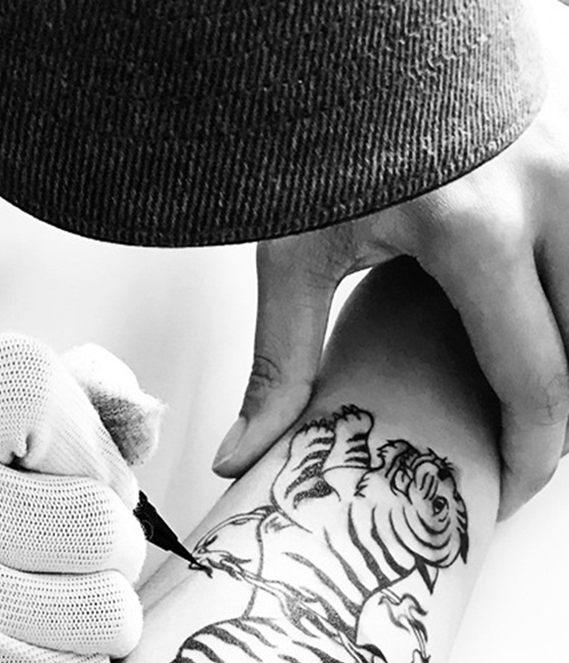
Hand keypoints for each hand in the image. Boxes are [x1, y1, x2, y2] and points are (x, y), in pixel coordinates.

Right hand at [0, 333, 161, 662]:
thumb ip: (64, 407)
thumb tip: (146, 418)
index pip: (35, 383)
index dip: (86, 442)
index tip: (69, 476)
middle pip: (101, 521)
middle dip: (107, 549)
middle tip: (53, 560)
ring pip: (108, 613)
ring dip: (95, 619)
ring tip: (32, 612)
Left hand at [213, 52, 568, 518]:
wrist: (358, 55)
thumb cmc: (325, 146)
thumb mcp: (294, 259)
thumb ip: (278, 365)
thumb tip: (239, 455)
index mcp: (477, 231)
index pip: (538, 379)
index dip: (531, 455)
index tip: (504, 493)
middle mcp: (545, 196)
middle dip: (555, 420)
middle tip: (508, 456)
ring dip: (567, 365)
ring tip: (514, 404)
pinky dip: (564, 315)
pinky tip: (525, 337)